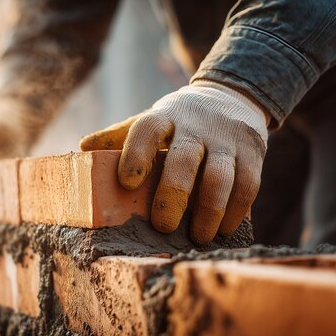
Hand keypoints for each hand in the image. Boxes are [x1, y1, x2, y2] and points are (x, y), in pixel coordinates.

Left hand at [80, 81, 268, 242]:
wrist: (232, 97)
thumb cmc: (181, 120)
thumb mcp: (153, 119)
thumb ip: (121, 136)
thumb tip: (82, 150)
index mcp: (165, 116)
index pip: (147, 129)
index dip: (135, 154)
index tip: (126, 182)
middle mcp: (197, 125)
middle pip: (185, 158)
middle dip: (173, 195)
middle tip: (162, 226)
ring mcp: (228, 138)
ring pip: (221, 176)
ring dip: (208, 212)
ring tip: (198, 237)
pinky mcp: (253, 152)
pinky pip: (248, 186)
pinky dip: (235, 212)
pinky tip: (223, 230)